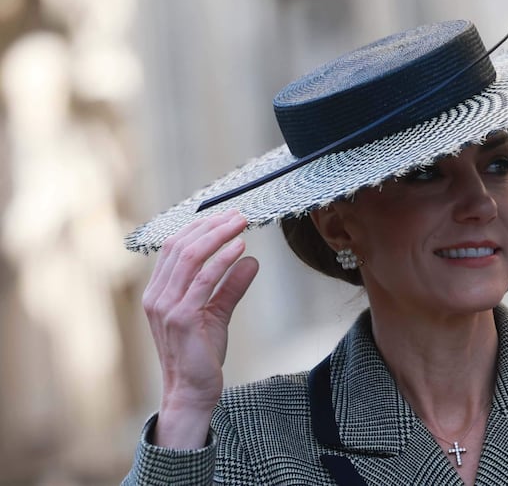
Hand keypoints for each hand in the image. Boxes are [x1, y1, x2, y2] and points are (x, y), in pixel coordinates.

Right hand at [141, 209, 258, 447]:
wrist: (193, 392)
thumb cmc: (201, 355)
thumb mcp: (217, 313)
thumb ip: (230, 287)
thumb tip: (251, 260)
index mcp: (158, 292)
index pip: (174, 248)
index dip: (199, 228)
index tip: (226, 217)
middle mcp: (156, 296)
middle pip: (181, 247)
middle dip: (211, 226)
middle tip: (238, 215)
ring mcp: (166, 307)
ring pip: (190, 258)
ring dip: (217, 236)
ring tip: (240, 223)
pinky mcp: (181, 318)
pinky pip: (203, 280)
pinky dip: (221, 260)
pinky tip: (239, 248)